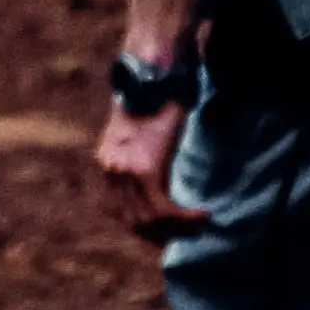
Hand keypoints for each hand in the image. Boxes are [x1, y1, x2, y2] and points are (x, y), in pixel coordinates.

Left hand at [95, 91, 202, 230]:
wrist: (154, 73)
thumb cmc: (155, 98)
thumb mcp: (141, 131)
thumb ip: (141, 156)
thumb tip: (158, 181)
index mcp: (108, 163)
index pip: (120, 213)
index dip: (145, 230)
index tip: (168, 234)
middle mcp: (111, 170)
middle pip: (134, 222)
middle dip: (164, 235)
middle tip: (190, 234)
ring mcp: (126, 171)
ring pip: (150, 220)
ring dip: (178, 230)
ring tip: (200, 226)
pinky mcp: (145, 169)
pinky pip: (163, 209)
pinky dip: (184, 219)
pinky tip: (201, 216)